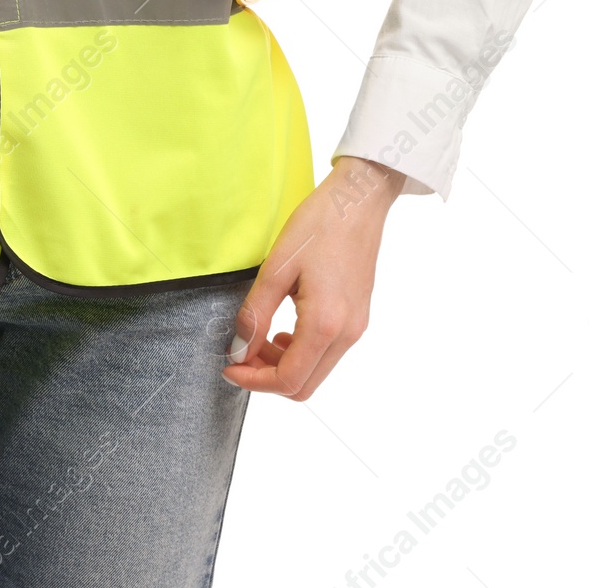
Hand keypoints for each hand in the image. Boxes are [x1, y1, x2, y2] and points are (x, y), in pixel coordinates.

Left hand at [223, 156, 406, 398]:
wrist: (359, 202)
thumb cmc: (318, 226)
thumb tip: (239, 349)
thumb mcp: (276, 268)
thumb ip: (256, 314)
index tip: (229, 366)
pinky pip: (327, 352)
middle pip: (304, 385)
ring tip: (259, 337)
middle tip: (241, 354)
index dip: (254, 381)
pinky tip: (283, 329)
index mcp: (325, 323)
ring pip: (316, 371)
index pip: (288, 380)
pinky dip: (300, 352)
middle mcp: (347, 333)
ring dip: (283, 364)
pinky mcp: (358, 318)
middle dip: (267, 377)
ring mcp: (356, 327)